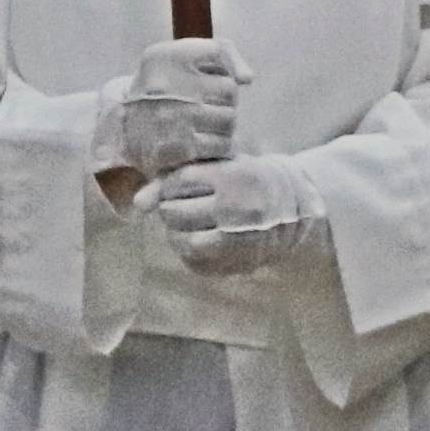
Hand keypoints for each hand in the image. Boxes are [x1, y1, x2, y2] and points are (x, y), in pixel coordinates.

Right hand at [107, 36, 242, 187]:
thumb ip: (220, 53)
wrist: (126, 136)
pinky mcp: (181, 147)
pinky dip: (220, 146)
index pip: (217, 51)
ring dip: (223, 125)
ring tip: (203, 126)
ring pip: (229, 118)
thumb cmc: (163, 93)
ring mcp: (175, 117)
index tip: (208, 78)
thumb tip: (248, 78)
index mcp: (165, 57)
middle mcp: (168, 84)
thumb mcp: (178, 60)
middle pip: (229, 89)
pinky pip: (223, 144)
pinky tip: (204, 143)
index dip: (222, 67)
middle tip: (203, 107)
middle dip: (223, 100)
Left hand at [149, 157, 324, 280]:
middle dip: (172, 207)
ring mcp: (238, 241)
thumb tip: (138, 204)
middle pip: (174, 212)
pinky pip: (193, 261)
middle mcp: (237, 211)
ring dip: (177, 231)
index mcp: (233, 178)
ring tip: (191, 222)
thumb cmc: (245, 180)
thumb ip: (174, 178)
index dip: (175, 183)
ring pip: (180, 240)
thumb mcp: (218, 166)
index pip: (177, 182)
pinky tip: (202, 237)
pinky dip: (189, 250)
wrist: (291, 210)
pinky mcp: (235, 264)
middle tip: (186, 204)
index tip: (188, 183)